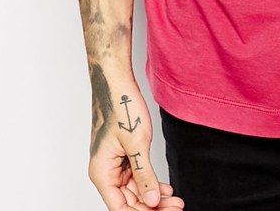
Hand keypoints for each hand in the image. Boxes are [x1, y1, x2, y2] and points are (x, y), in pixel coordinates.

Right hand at [88, 77, 183, 208]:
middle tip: (177, 206)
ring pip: (135, 191)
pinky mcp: (123, 156)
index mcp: (102, 173)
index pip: (120, 209)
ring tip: (176, 199)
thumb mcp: (137, 143)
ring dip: (154, 196)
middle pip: (129, 203)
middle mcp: (105, 172)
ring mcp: (114, 164)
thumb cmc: (120, 106)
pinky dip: (151, 183)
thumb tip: (153, 200)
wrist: (116, 82)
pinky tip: (166, 188)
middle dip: (153, 207)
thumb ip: (144, 174)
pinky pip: (136, 177)